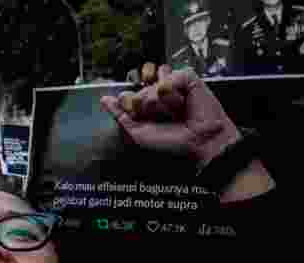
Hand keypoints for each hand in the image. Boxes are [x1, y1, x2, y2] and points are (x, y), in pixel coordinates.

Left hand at [99, 64, 239, 165]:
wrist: (198, 143)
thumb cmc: (173, 143)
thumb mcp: (138, 134)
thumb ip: (120, 116)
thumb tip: (105, 100)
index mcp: (145, 106)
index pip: (127, 95)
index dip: (130, 104)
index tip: (138, 115)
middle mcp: (157, 94)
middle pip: (137, 89)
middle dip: (146, 107)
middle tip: (161, 118)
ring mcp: (172, 85)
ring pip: (151, 84)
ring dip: (160, 103)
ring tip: (174, 112)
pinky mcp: (186, 79)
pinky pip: (167, 79)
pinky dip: (171, 95)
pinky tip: (181, 104)